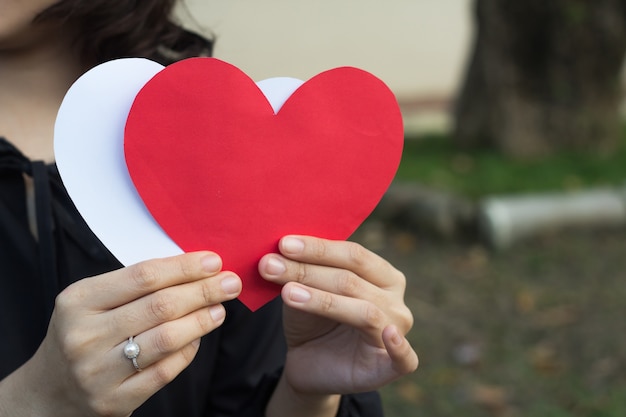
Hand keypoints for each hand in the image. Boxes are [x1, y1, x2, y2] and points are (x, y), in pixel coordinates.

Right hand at [0, 252, 240, 416]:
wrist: (50, 389)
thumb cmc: (83, 333)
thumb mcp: (93, 301)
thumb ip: (137, 285)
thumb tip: (197, 269)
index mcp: (79, 301)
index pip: (144, 276)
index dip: (184, 267)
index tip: (214, 262)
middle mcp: (84, 336)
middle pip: (160, 306)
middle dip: (203, 291)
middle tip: (231, 283)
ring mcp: (98, 372)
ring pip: (167, 339)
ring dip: (202, 320)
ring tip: (220, 309)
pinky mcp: (115, 400)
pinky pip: (166, 371)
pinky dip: (188, 351)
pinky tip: (199, 337)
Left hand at [259, 236, 417, 396]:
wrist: (308, 364)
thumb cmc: (312, 320)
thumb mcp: (304, 290)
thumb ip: (302, 270)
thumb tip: (280, 248)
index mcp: (382, 274)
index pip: (354, 254)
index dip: (318, 248)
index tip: (283, 244)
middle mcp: (395, 300)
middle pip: (352, 280)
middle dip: (308, 271)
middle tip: (270, 265)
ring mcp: (396, 332)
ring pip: (364, 312)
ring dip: (322, 300)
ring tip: (287, 293)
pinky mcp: (391, 367)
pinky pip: (405, 358)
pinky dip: (399, 347)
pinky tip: (388, 334)